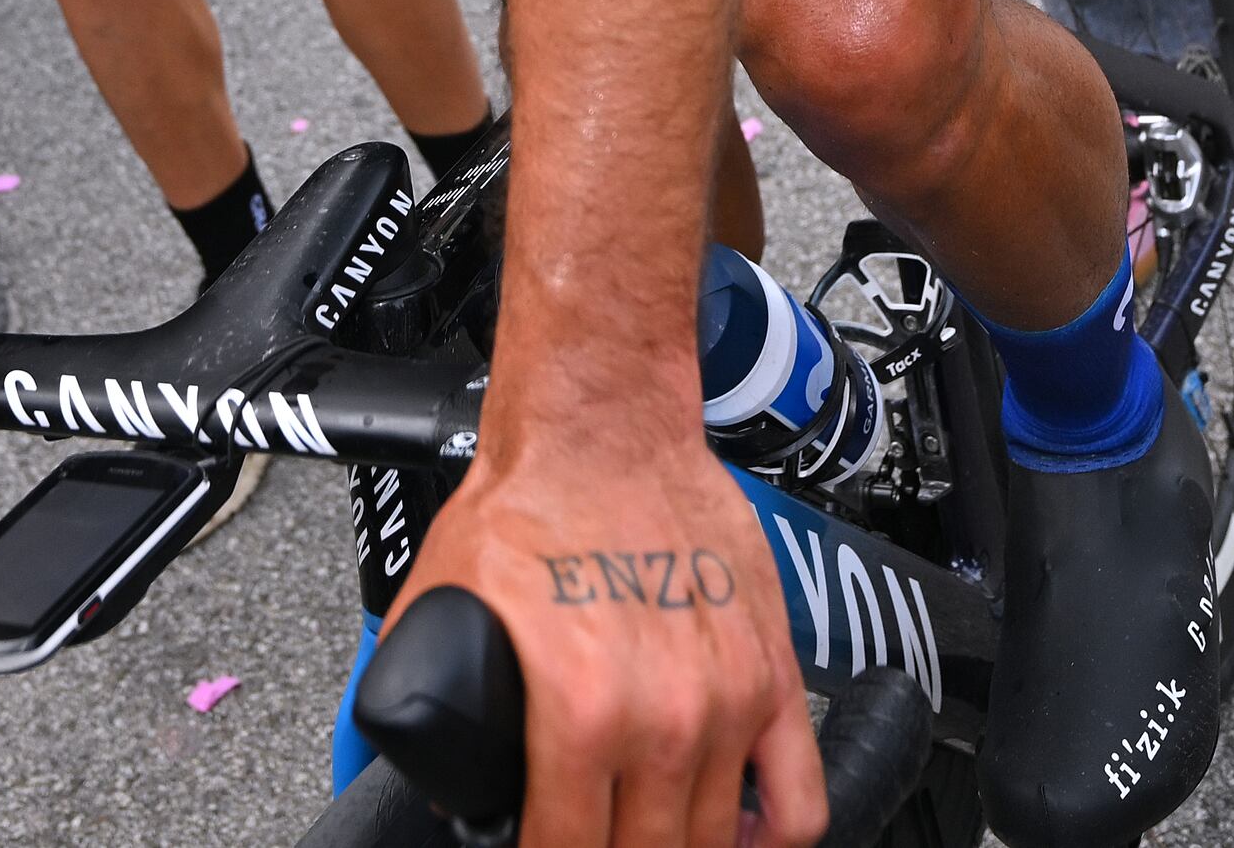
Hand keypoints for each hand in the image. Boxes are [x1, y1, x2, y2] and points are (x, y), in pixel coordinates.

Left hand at [399, 412, 820, 847]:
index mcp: (581, 711)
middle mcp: (663, 718)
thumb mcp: (443, 608)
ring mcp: (729, 702)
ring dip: (677, 846)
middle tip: (590, 834)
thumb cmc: (531, 504)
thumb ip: (433, 704)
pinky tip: (739, 835)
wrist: (604, 428)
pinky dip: (772, 836)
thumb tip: (445, 783)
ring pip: (715, 842)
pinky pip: (800, 798)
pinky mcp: (775, 676)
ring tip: (646, 832)